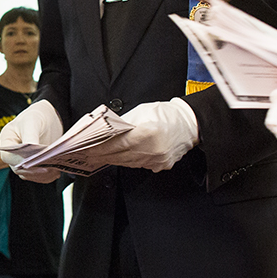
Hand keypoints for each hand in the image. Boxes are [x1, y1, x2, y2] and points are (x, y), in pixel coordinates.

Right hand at [0, 99, 62, 182]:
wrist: (48, 118)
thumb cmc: (36, 115)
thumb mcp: (32, 122)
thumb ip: (30, 137)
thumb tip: (33, 152)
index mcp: (7, 140)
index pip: (7, 156)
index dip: (18, 161)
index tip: (33, 160)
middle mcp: (12, 153)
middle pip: (18, 168)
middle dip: (33, 169)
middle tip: (48, 167)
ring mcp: (22, 161)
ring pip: (28, 174)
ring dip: (41, 174)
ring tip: (54, 170)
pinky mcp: (32, 166)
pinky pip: (37, 176)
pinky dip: (46, 176)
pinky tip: (56, 171)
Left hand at [82, 98, 197, 171]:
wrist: (190, 124)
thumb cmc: (167, 114)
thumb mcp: (142, 112)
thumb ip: (123, 124)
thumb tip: (105, 132)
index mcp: (149, 133)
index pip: (117, 144)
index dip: (99, 147)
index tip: (86, 148)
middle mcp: (153, 149)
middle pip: (120, 156)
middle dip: (101, 155)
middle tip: (86, 154)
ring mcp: (157, 160)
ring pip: (127, 162)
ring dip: (110, 159)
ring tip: (96, 156)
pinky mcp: (160, 165)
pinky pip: (137, 164)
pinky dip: (125, 161)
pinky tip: (115, 158)